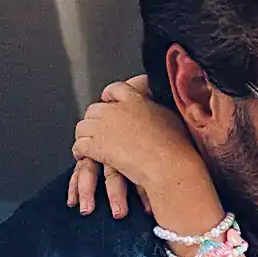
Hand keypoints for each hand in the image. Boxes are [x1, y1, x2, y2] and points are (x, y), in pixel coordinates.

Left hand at [66, 75, 216, 224]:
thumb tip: (165, 107)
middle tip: (98, 128)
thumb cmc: (177, 148)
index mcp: (135, 100)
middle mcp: (116, 110)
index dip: (109, 96)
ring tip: (88, 143)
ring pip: (83, 126)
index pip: (115, 89)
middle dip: (95, 119)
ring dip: (85, 135)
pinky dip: (80, 150)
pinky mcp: (97, 146)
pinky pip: (80, 145)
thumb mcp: (172, 119)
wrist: (169, 167)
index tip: (108, 100)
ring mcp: (104, 128)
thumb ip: (161, 109)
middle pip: (94, 108)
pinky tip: (84, 155)